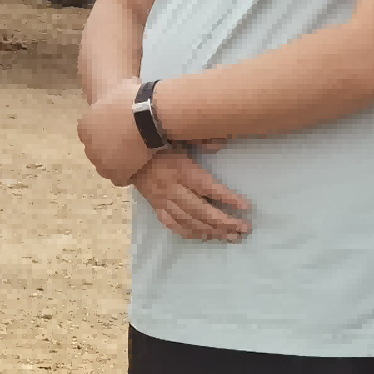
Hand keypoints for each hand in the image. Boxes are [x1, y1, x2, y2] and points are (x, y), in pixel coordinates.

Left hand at [77, 85, 156, 182]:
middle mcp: (88, 146)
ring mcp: (101, 162)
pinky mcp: (116, 174)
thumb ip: (113, 100)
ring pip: (106, 167)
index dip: (106, 132)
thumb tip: (122, 92)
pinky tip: (139, 167)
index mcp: (84, 126)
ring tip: (135, 157)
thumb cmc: (133, 98)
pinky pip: (119, 178)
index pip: (90, 133)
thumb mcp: (117, 90)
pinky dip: (127, 175)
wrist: (147, 115)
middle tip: (128, 144)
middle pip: (98, 151)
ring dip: (117, 164)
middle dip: (109, 149)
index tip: (118, 130)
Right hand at [131, 148, 251, 241]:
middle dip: (224, 222)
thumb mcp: (180, 137)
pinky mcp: (157, 208)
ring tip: (231, 236)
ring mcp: (164, 201)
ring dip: (212, 231)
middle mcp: (173, 188)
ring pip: (190, 221)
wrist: (128, 155)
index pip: (208, 187)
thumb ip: (201, 139)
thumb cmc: (160, 144)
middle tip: (244, 228)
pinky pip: (174, 225)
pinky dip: (191, 233)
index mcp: (181, 170)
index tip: (246, 206)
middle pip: (201, 210)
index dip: (227, 197)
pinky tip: (205, 236)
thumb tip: (222, 142)